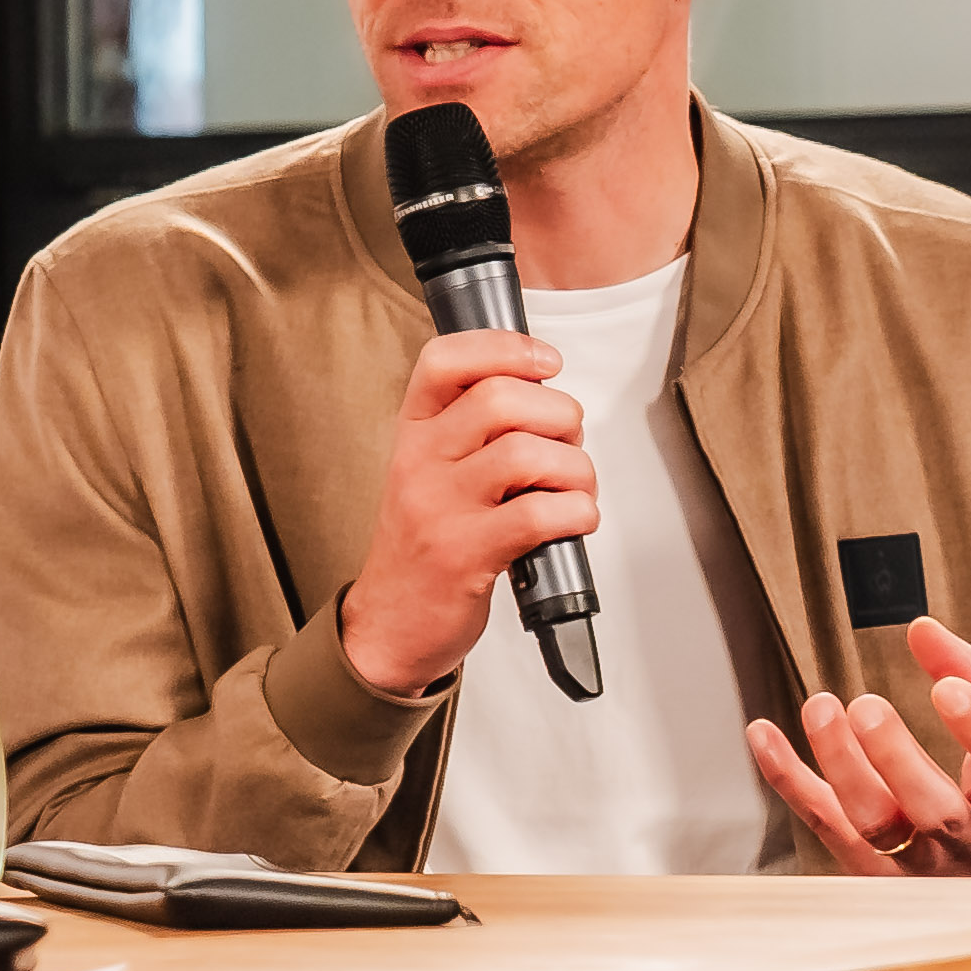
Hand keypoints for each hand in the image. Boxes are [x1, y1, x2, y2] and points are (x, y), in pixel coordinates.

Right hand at [335, 330, 596, 700]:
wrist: (391, 623)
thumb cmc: (426, 541)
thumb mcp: (430, 470)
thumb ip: (473, 427)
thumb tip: (546, 394)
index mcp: (412, 431)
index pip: (445, 359)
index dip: (506, 348)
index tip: (545, 363)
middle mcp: (420, 461)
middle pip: (501, 398)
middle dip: (560, 414)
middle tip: (567, 443)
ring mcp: (440, 508)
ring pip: (529, 454)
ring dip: (577, 470)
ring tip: (573, 490)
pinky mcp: (467, 554)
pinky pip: (542, 515)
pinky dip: (578, 513)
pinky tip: (572, 522)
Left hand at [745, 623, 970, 880]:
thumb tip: (923, 628)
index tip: (947, 688)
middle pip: (936, 812)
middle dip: (898, 757)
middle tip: (868, 706)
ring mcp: (921, 868)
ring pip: (874, 826)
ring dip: (840, 765)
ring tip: (822, 707)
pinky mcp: (872, 872)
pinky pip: (824, 825)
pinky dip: (789, 780)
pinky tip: (763, 734)